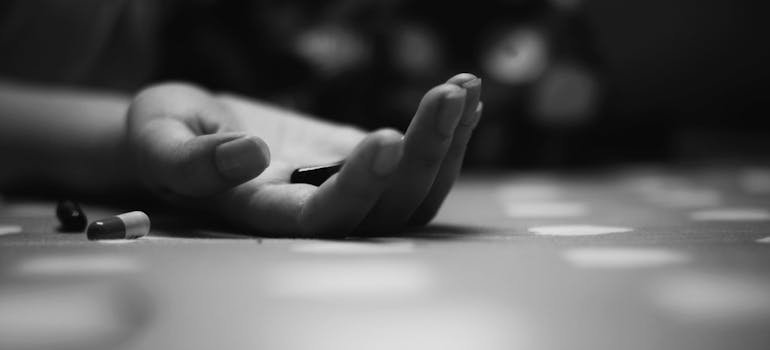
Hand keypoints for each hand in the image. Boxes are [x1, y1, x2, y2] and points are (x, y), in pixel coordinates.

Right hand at [126, 74, 481, 236]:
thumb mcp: (159, 139)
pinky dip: (445, 130)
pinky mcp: (360, 160)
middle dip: (423, 154)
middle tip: (446, 96)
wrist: (189, 129)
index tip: (383, 139)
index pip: (323, 220)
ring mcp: (345, 187)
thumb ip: (190, 158)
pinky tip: (463, 93)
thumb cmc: (165, 135)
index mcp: (263, 215)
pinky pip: (415, 161)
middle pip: (386, 211)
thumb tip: (250, 154)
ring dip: (447, 144)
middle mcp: (314, 211)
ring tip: (463, 90)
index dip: (357, 189)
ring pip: (413, 193)